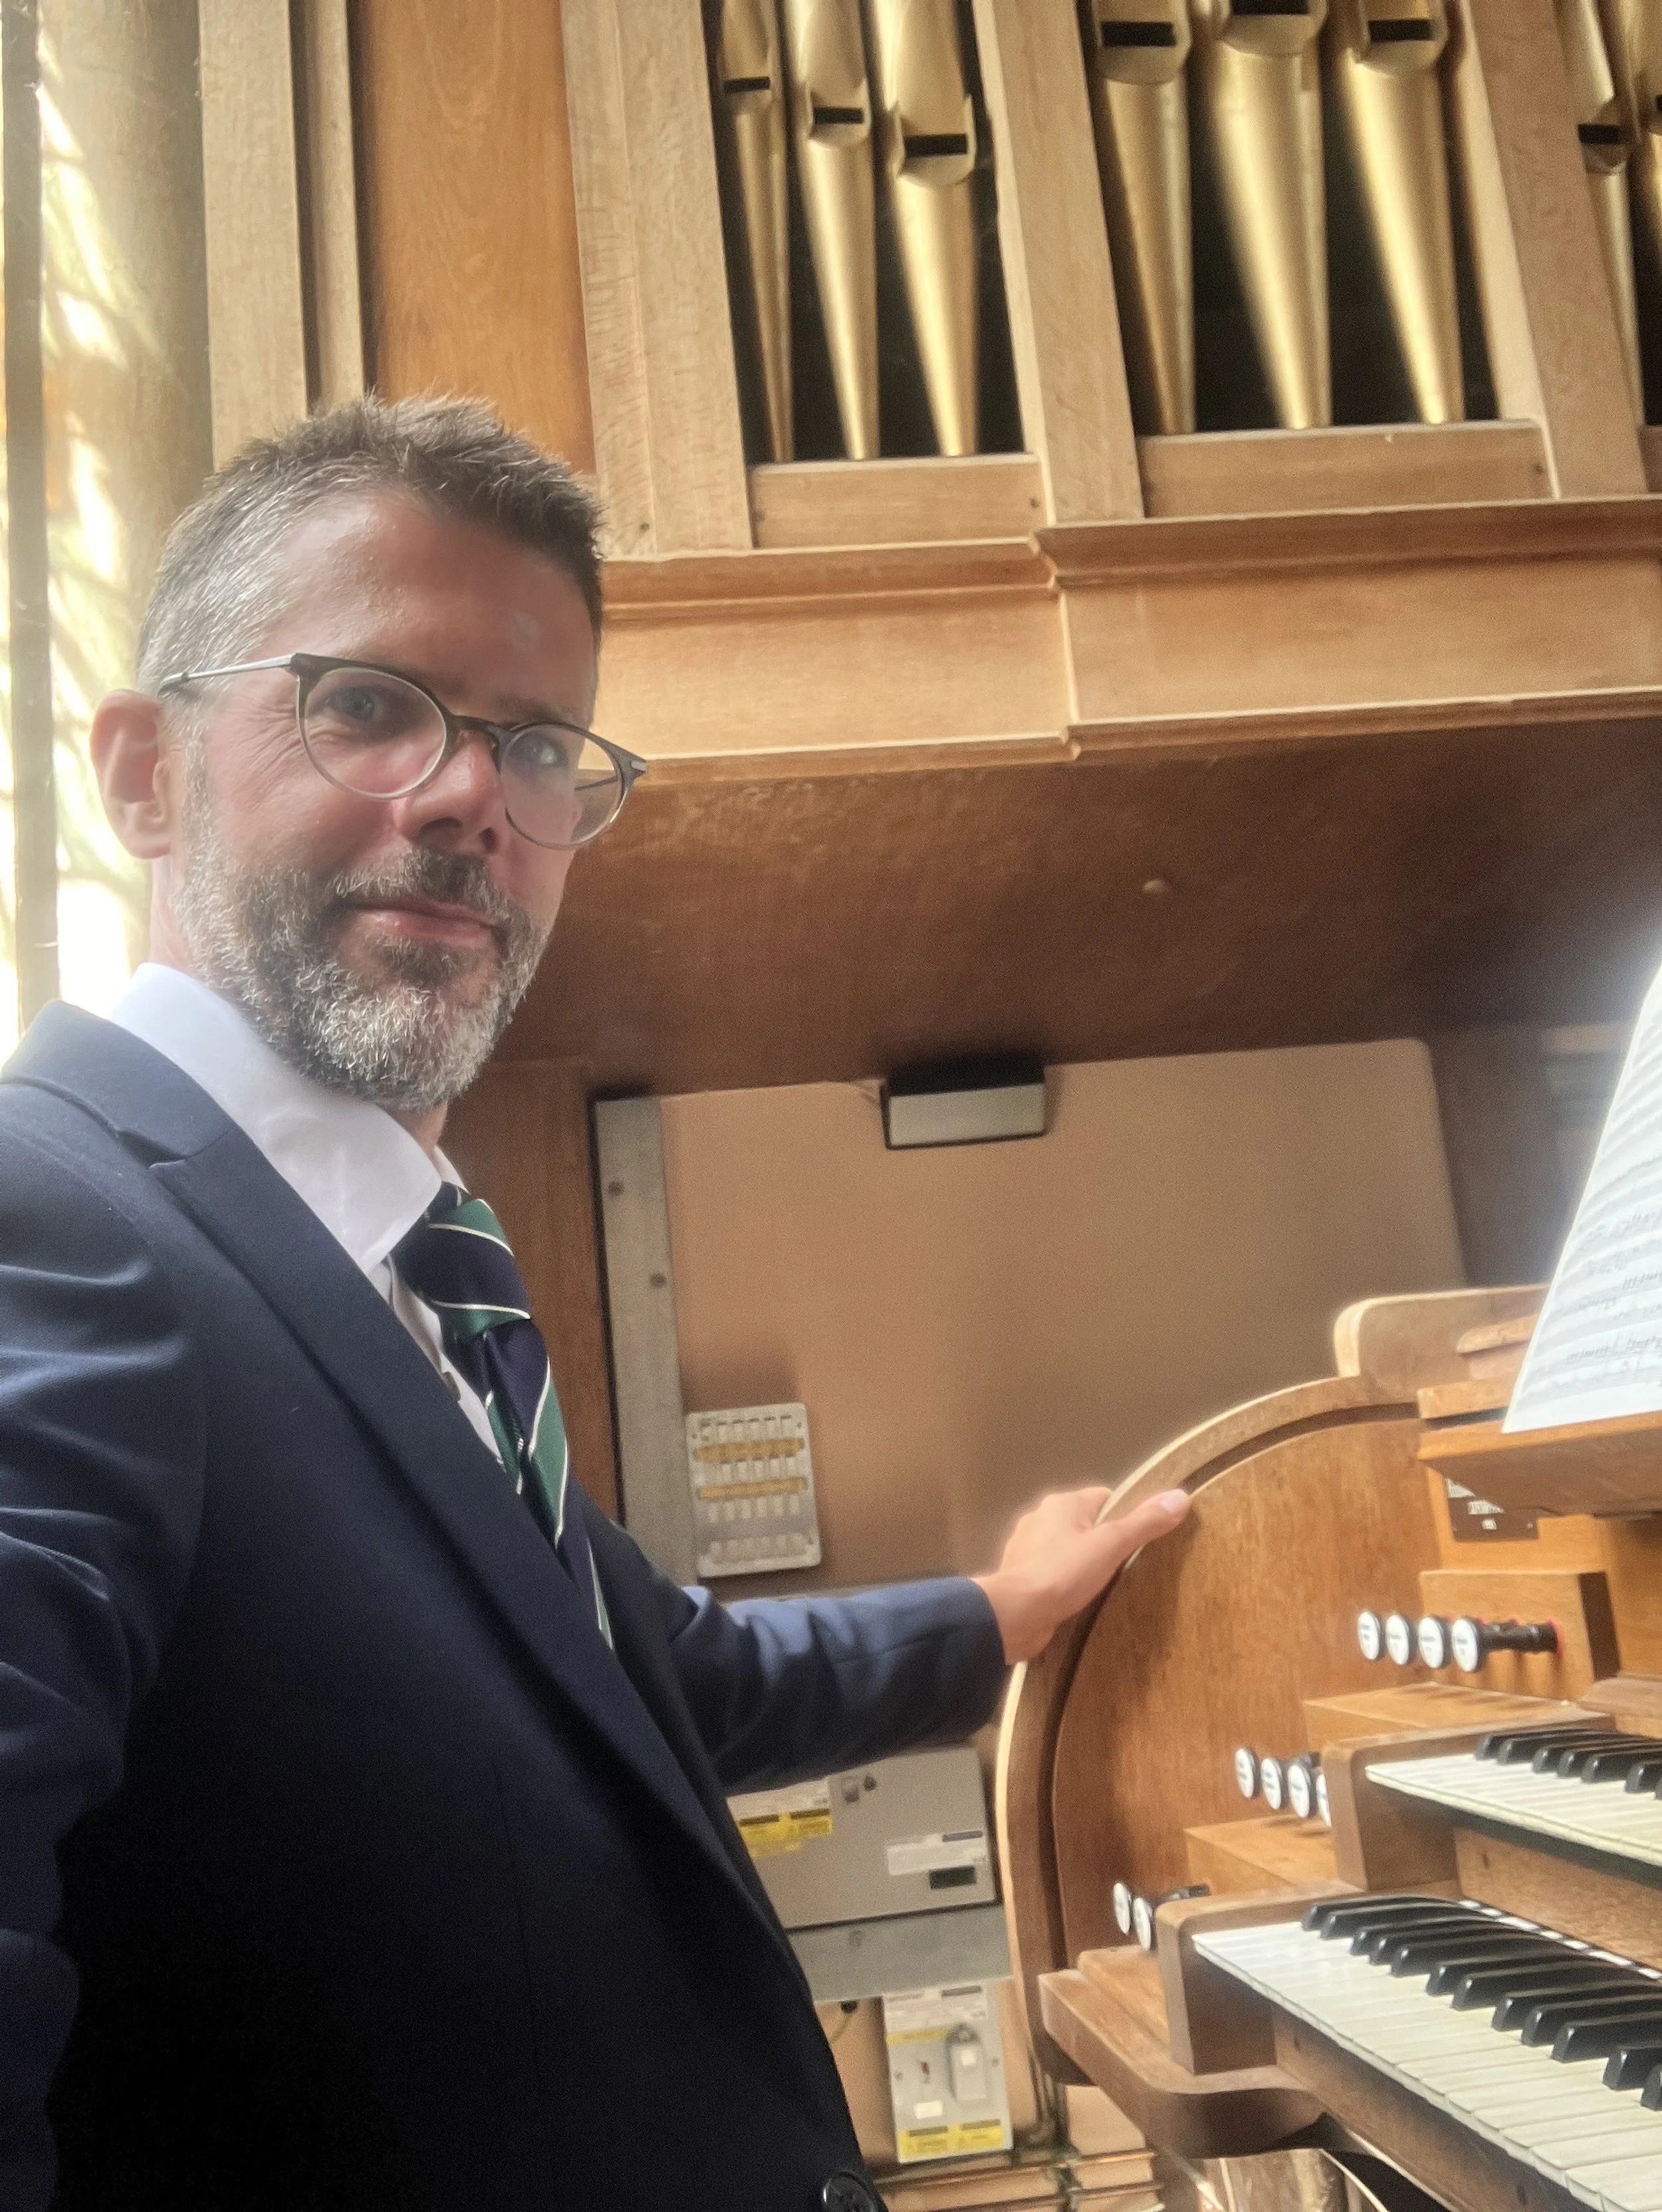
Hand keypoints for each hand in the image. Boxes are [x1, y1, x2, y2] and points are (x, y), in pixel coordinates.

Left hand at [972, 1485, 1190, 1663]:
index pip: (1106, 1499)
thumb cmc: (1063, 1573)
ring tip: (1104, 1587)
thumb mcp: (1110, 1546)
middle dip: (1104, 1543)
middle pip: (1086, 1524)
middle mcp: (1040, 1517)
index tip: (1142, 1542)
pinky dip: (1064, 1582)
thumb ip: (1144, 1523)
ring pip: (1067, 1548)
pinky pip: (1051, 1572)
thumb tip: (1181, 1497)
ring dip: (1082, 1564)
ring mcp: (1026, 1547)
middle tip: (1127, 1568)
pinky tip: (1076, 1599)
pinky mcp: (1020, 1575)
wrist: (1013, 1615)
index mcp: (1062, 1503)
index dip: (1127, 1516)